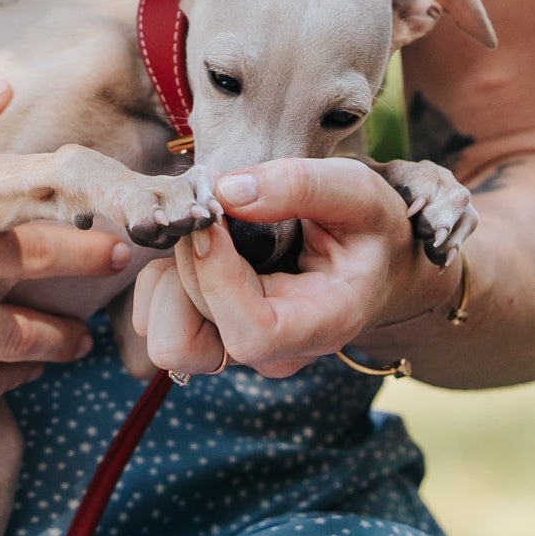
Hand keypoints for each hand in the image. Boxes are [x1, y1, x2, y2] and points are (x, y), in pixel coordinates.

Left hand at [132, 159, 458, 378]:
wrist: (377, 259)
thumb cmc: (370, 227)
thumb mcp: (356, 191)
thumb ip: (299, 185)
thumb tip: (225, 190)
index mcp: (319, 325)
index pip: (250, 333)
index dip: (216, 276)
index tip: (213, 217)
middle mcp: (274, 350)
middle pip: (193, 337)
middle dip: (189, 264)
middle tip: (208, 209)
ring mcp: (240, 346)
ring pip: (165, 337)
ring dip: (169, 277)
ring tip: (205, 230)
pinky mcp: (215, 331)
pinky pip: (156, 319)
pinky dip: (162, 279)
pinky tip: (197, 245)